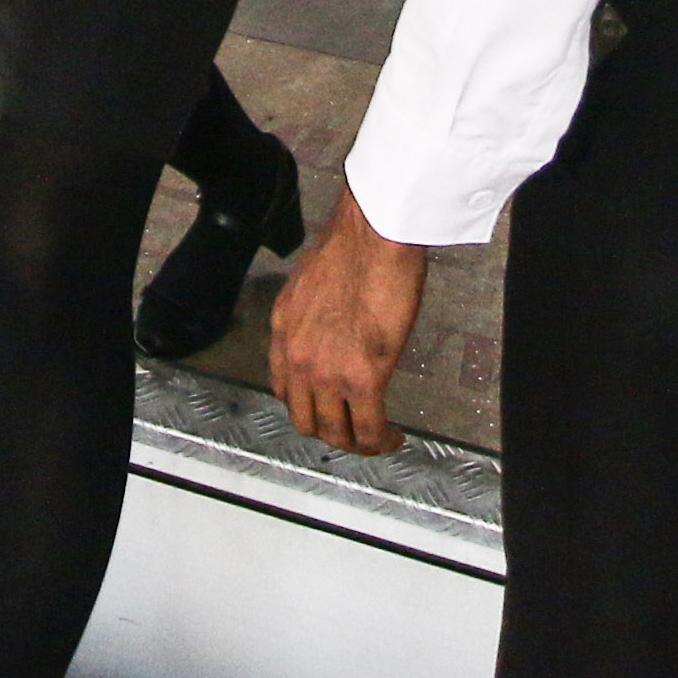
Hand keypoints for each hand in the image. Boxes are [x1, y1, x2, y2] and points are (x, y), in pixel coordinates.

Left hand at [271, 200, 424, 455]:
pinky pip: (368, 428)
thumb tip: (335, 329)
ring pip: (335, 432)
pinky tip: (393, 437)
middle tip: (354, 431)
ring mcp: (327, 372)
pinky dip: (381, 441)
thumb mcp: (313, 284)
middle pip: (305, 419)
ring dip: (357, 442)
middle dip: (331, 431)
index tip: (329, 407)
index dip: (309, 405)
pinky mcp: (363, 378)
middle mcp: (297, 357)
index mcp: (284, 330)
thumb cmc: (355, 245)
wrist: (374, 235)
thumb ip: (315, 316)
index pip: (284, 388)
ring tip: (377, 439)